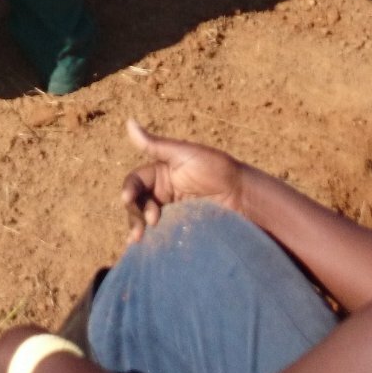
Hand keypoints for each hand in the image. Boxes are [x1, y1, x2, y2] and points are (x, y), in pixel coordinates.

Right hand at [120, 119, 245, 243]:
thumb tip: (128, 122)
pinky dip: (150, 243)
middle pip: (136, 205)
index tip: (127, 199)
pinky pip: (161, 237)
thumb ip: (154, 145)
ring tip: (140, 240)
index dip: (129, 190)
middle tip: (146, 224)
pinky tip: (143, 251)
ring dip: (138, 229)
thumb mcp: (185, 154)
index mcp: (161, 174)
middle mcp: (163, 195)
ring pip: (145, 223)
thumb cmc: (216, 170)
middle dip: (134, 213)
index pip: (136, 182)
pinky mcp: (181, 233)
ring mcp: (172, 216)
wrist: (244, 198)